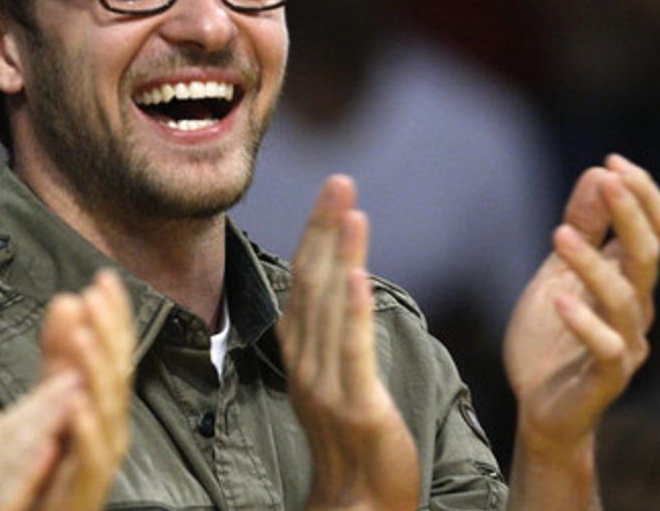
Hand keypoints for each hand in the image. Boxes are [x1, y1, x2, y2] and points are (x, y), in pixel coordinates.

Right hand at [0, 371, 82, 510]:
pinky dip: (25, 472)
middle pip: (5, 436)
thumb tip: (17, 447)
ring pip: (5, 459)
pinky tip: (47, 450)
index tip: (66, 375)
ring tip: (70, 396)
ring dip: (41, 424)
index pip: (0, 431)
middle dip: (44, 403)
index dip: (35, 402)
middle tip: (78, 371)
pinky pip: (3, 499)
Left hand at [34, 269, 135, 510]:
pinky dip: (88, 431)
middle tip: (95, 297)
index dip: (113, 316)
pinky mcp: (85, 492)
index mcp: (102, 404)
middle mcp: (108, 429)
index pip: (115, 353)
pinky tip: (77, 404)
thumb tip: (68, 299)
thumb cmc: (49, 463)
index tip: (104, 279)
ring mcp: (99, 461)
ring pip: (108, 413)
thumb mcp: (49, 397)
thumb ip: (58, 353)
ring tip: (85, 337)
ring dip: (98, 373)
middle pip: (116, 376)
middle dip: (109, 334)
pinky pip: (92, 460)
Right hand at [279, 175, 418, 510]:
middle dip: (325, 228)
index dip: (316, 235)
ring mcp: (325, 383)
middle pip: (311, 281)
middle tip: (339, 182)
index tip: (332, 195)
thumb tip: (338, 286)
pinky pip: (350, 350)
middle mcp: (304, 361)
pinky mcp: (354, 404)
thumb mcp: (336, 380)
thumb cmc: (354, 443)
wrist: (359, 504)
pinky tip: (356, 274)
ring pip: (328, 306)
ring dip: (339, 254)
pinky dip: (350, 310)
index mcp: (300, 351)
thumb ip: (332, 335)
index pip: (304, 280)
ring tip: (350, 210)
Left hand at [505, 155, 659, 463]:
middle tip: (609, 179)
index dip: (641, 196)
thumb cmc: (552, 337)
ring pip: (625, 299)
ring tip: (559, 233)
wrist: (541, 407)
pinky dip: (584, 323)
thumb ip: (581, 230)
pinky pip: (606, 349)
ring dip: (593, 264)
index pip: (653, 232)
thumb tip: (597, 175)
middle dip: (631, 215)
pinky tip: (559, 298)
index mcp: (627, 281)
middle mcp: (636, 309)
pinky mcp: (606, 378)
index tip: (613, 162)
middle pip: (646, 256)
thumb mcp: (557, 273)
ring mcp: (626, 344)